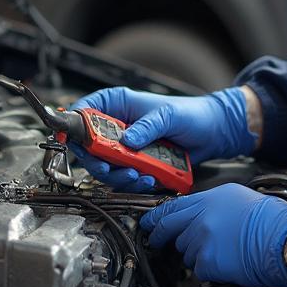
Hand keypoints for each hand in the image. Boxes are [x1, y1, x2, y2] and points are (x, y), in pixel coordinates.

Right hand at [70, 86, 255, 192]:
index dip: (74, 128)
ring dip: (119, 176)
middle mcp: (116, 125)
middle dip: (100, 162)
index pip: (83, 112)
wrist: (213, 132)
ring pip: (106, 166)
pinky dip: (134, 182)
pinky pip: (124, 177)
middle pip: (89, 147)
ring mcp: (125, 146)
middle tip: (113, 169)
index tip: (78, 144)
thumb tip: (127, 140)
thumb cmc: (191, 114)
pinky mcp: (135, 162)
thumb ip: (147, 127)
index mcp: (117, 104)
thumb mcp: (168, 116)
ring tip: (140, 176)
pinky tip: (150, 178)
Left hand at [139, 183, 286, 286]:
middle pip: (170, 227)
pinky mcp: (206, 260)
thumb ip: (217, 206)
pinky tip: (223, 266)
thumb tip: (204, 216)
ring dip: (195, 255)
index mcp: (211, 198)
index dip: (158, 215)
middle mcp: (202, 215)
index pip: (174, 206)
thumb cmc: (273, 222)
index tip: (150, 221)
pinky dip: (208, 271)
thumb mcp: (241, 199)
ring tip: (218, 254)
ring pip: (185, 251)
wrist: (284, 240)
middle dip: (159, 235)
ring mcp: (202, 238)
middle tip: (154, 240)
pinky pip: (198, 269)